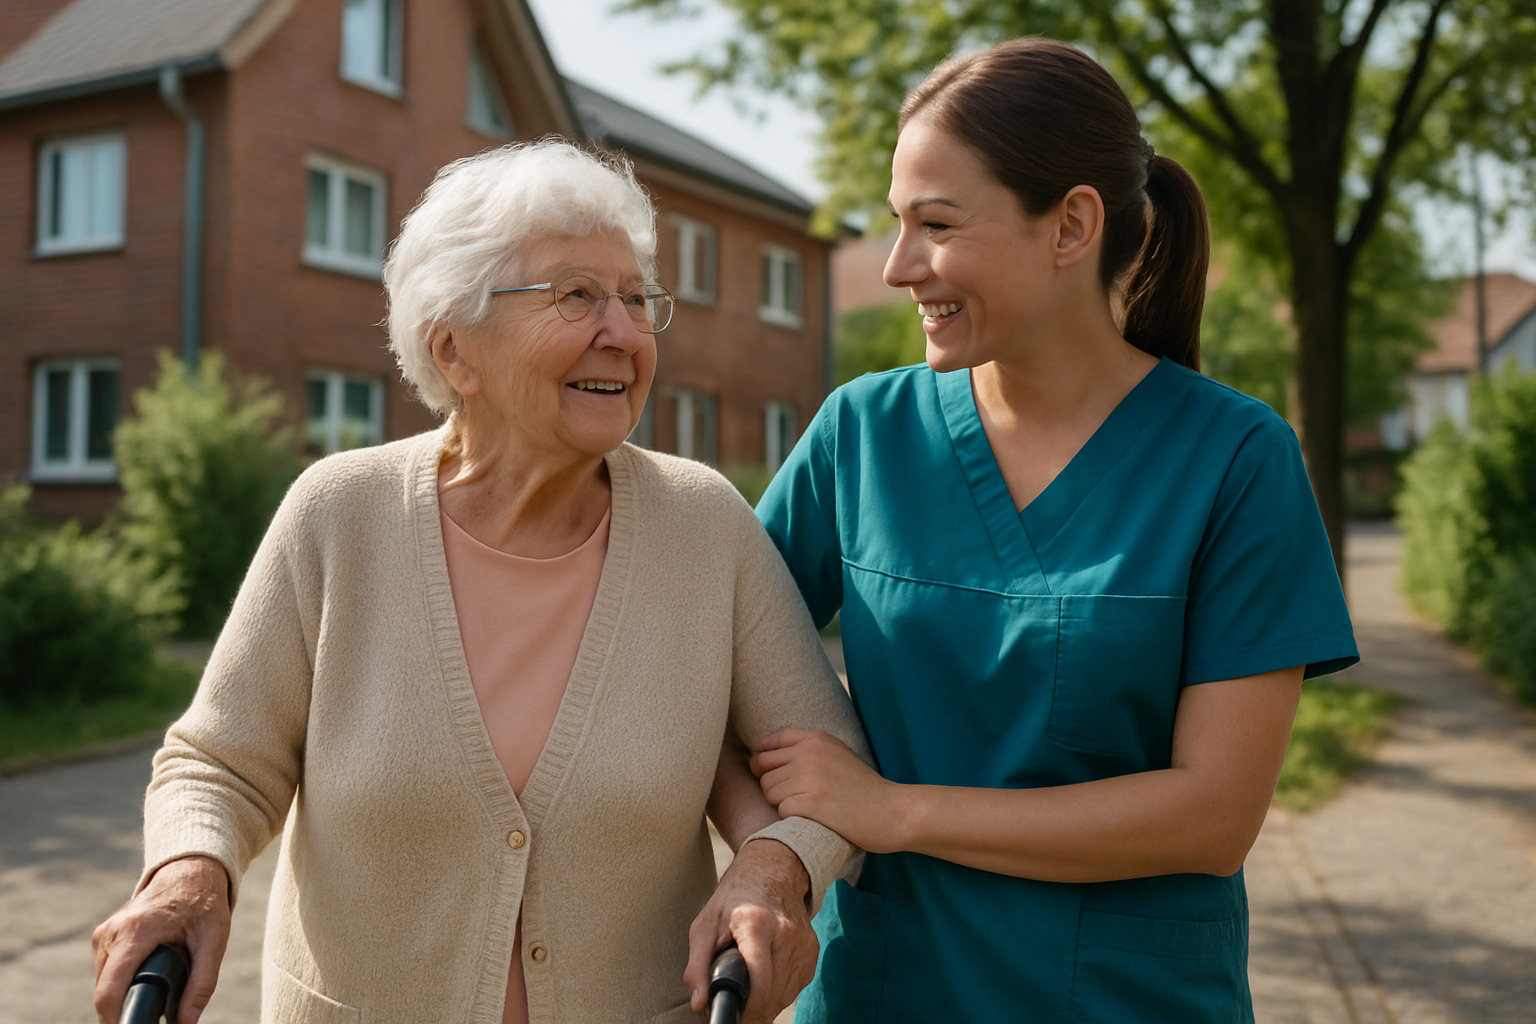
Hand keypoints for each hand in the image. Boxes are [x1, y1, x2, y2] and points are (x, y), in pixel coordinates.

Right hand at [92, 855, 230, 1023]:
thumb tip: (187, 1023)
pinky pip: (106, 972)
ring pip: (104, 984)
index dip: (118, 1018)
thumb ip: (202, 983)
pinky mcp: (102, 936)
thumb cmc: (203, 903)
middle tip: (157, 1009)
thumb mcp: (214, 941)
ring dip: (126, 992)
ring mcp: (103, 934)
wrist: (190, 871)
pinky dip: (123, 980)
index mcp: (135, 932)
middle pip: (105, 991)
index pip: (110, 990)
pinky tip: (147, 971)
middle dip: (126, 1007)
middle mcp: (110, 933)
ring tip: (158, 980)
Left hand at [685, 838, 816, 1022]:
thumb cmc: (734, 898)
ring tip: (748, 994)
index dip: (748, 1007)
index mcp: (756, 925)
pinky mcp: (812, 949)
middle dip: (753, 1010)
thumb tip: (699, 1004)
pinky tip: (766, 982)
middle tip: (737, 1008)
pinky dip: (780, 992)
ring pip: (786, 996)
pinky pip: (796, 987)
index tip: (735, 1013)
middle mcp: (785, 933)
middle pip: (773, 994)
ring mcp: (803, 942)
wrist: (771, 870)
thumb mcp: (705, 925)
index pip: (761, 981)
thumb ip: (698, 966)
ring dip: (767, 1004)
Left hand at [752, 729, 900, 853]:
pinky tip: (811, 817)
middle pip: (762, 768)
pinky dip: (791, 817)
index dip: (765, 759)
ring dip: (782, 802)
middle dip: (772, 783)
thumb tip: (762, 747)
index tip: (778, 773)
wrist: (891, 812)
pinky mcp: (810, 803)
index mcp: (816, 739)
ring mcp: (809, 778)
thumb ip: (806, 747)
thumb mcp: (837, 754)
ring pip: (768, 790)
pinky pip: (780, 809)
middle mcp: (809, 754)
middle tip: (794, 795)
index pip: (770, 743)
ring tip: (808, 806)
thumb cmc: (862, 787)